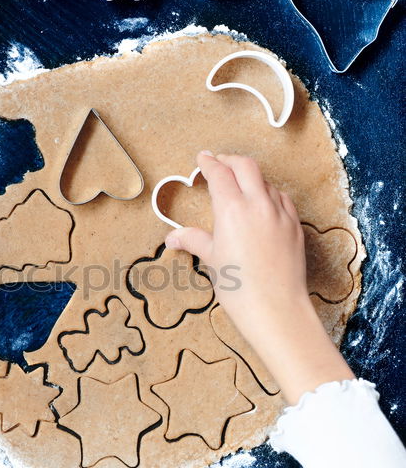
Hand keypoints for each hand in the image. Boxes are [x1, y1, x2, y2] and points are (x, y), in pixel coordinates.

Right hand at [165, 152, 354, 403]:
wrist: (276, 308)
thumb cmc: (240, 289)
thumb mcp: (212, 260)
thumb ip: (194, 240)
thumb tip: (173, 237)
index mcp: (231, 209)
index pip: (219, 173)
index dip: (208, 163)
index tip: (202, 159)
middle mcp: (257, 204)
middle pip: (245, 166)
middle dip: (230, 160)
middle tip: (219, 163)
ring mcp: (280, 213)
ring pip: (265, 181)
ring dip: (250, 177)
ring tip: (240, 185)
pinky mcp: (295, 225)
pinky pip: (281, 199)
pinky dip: (269, 193)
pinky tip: (263, 203)